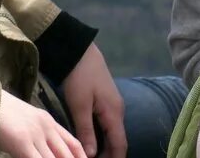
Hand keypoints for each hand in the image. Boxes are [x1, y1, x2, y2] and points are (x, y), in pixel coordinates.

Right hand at [0, 89, 86, 157]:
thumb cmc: (8, 116)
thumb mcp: (32, 121)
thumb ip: (43, 134)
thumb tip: (50, 151)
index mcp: (50, 123)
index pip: (73, 143)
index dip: (81, 157)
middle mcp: (47, 129)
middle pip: (66, 154)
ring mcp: (36, 136)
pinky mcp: (23, 143)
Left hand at [63, 42, 126, 157]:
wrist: (80, 52)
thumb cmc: (80, 78)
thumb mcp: (79, 106)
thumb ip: (86, 131)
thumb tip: (91, 155)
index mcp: (114, 113)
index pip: (120, 145)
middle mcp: (117, 111)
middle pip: (117, 141)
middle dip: (108, 156)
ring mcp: (112, 105)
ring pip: (112, 133)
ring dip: (104, 147)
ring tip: (89, 157)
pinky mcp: (105, 101)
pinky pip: (107, 125)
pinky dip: (101, 137)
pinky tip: (89, 141)